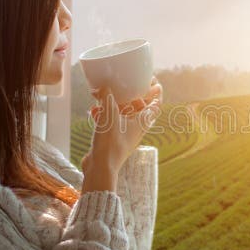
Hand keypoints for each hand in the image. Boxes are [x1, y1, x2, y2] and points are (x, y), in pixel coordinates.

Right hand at [80, 78, 162, 192]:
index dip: (157, 91)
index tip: (153, 80)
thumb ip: (107, 97)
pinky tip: (93, 110)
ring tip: (104, 95)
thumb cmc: (110, 143)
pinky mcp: (113, 139)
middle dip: (134, 95)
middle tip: (126, 85)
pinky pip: (112, 122)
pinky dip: (104, 115)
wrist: (100, 168)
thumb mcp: (109, 115)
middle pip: (141, 107)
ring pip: (124, 114)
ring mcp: (125, 134)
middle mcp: (137, 128)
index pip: (157, 104)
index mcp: (143, 122)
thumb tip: (104, 86)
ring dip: (115, 104)